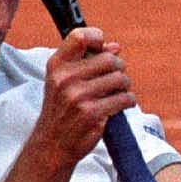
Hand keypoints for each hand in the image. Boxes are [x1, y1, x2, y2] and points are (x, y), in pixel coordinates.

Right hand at [32, 27, 135, 162]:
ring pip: (120, 79)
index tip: (103, 49)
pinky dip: (128, 101)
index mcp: (56, 66)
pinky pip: (124, 98)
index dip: (97, 39)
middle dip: (119, 68)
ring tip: (117, 93)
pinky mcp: (93, 114)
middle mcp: (65, 79)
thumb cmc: (61, 110)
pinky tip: (121, 104)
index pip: (80, 36)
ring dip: (124, 86)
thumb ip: (86, 61)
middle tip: (115, 78)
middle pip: (110, 59)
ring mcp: (79, 97)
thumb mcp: (62, 81)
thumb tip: (115, 47)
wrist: (52, 145)